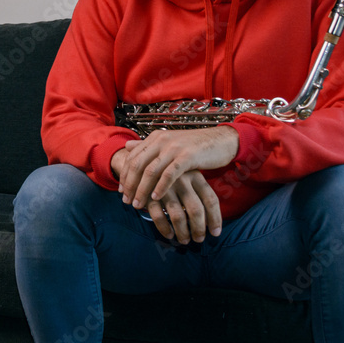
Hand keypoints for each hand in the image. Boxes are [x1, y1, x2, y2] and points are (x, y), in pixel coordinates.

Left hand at [115, 126, 238, 209]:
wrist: (221, 140)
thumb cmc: (195, 146)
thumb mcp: (169, 143)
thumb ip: (148, 146)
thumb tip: (127, 145)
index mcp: (155, 138)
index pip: (132, 157)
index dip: (125, 175)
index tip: (122, 192)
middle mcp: (161, 140)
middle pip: (137, 165)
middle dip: (130, 185)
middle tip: (126, 201)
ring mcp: (174, 147)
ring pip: (150, 171)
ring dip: (142, 189)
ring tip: (138, 204)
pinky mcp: (187, 156)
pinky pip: (169, 174)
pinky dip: (160, 187)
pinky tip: (155, 198)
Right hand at [144, 170, 221, 241]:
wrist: (141, 159)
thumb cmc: (171, 173)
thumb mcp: (188, 174)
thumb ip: (198, 192)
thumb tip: (211, 222)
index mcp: (195, 175)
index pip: (211, 199)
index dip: (215, 219)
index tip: (216, 233)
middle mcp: (182, 180)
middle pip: (196, 210)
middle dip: (199, 229)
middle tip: (199, 239)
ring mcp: (165, 187)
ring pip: (178, 216)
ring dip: (183, 232)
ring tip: (184, 240)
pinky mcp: (149, 193)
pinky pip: (158, 216)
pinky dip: (164, 228)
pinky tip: (169, 234)